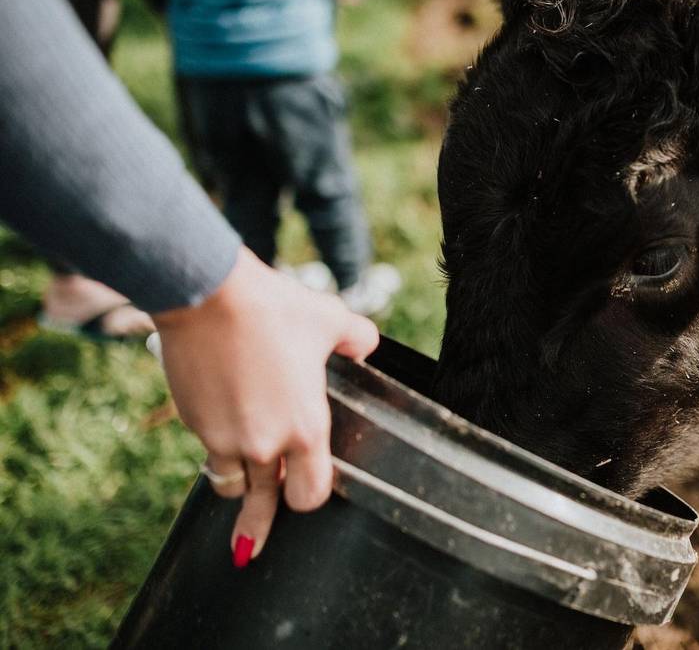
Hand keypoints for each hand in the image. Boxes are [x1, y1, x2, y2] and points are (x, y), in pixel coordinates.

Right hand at [152, 247, 378, 565]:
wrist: (208, 296)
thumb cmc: (274, 308)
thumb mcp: (330, 320)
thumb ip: (357, 340)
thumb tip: (366, 345)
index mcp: (305, 427)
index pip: (311, 493)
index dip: (310, 494)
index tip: (307, 491)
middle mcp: (264, 443)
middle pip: (265, 502)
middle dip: (261, 520)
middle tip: (255, 541)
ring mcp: (223, 437)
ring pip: (230, 484)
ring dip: (236, 484)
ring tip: (237, 493)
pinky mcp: (193, 422)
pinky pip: (208, 450)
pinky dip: (215, 448)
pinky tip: (219, 435)